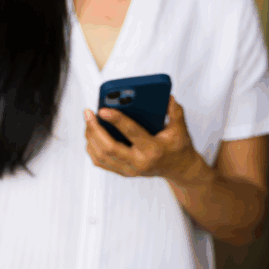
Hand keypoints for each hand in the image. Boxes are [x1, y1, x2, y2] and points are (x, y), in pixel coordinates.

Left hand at [84, 95, 198, 179]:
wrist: (178, 169)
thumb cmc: (177, 146)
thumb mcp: (180, 128)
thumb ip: (174, 111)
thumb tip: (165, 96)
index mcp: (153, 149)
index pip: (132, 133)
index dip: (116, 120)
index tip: (103, 109)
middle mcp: (139, 162)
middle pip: (109, 148)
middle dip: (95, 128)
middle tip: (88, 112)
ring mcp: (129, 170)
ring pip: (101, 155)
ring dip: (90, 136)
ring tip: (88, 120)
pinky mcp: (122, 172)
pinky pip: (100, 162)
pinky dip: (92, 147)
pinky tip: (91, 133)